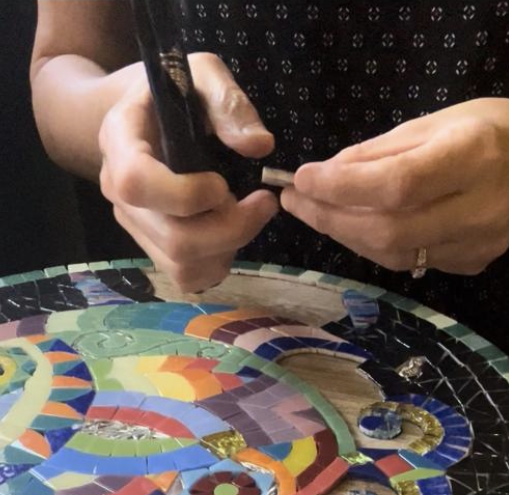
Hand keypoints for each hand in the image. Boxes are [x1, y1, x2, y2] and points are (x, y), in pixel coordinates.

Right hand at [99, 54, 278, 291]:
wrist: (145, 114)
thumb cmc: (174, 92)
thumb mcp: (204, 76)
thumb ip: (229, 104)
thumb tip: (259, 146)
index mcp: (120, 143)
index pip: (137, 184)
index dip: (187, 194)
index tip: (223, 183)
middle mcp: (118, 192)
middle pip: (174, 239)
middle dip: (231, 229)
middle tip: (261, 202)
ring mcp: (133, 224)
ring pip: (183, 265)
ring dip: (229, 247)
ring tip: (245, 213)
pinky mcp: (151, 245)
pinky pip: (186, 276)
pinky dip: (219, 263)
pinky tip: (231, 234)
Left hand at [281, 98, 508, 274]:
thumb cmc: (482, 131)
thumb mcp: (430, 123)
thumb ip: (376, 154)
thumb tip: (322, 178)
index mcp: (473, 157)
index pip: (396, 185)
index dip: (342, 189)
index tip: (302, 180)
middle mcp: (480, 208)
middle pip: (389, 231)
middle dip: (332, 219)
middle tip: (297, 202)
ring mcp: (479, 245)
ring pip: (394, 254)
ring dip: (346, 235)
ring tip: (317, 212)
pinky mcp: (473, 264)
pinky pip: (410, 262)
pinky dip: (375, 244)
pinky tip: (356, 226)